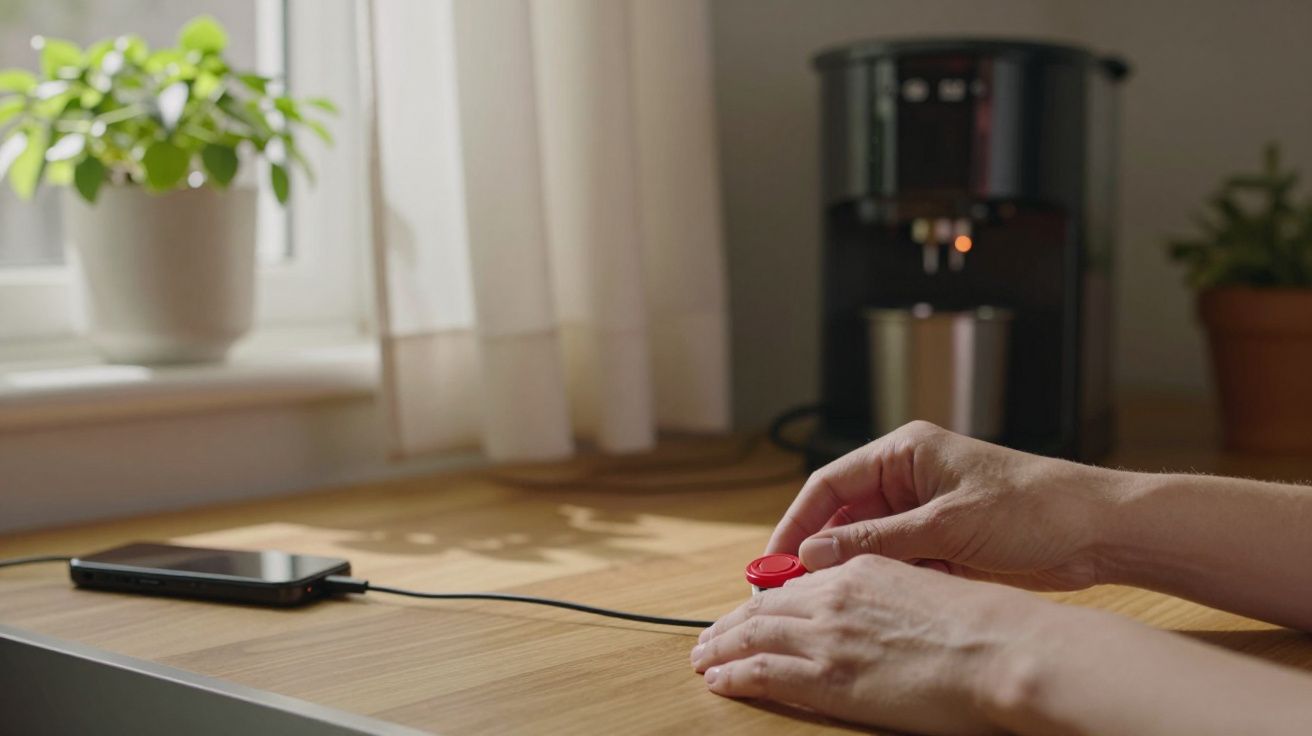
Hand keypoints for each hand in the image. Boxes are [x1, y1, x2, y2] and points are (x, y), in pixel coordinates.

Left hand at [691, 555, 1050, 734]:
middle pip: (765, 607)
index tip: (752, 612)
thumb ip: (891, 594)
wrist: (1001, 649)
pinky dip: (732, 674)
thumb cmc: (986, 626)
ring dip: (720, 646)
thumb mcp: (929, 589)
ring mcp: (827, 635)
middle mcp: (835, 596)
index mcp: (862, 570)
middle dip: (731, 623)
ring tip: (702, 658)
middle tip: (709, 636)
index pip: (798, 584)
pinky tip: (717, 680)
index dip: (768, 600)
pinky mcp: (826, 676)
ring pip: (752, 635)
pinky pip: (760, 671)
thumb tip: (880, 615)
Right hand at [769, 421, 1126, 591]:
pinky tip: (875, 607)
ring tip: (828, 606)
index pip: (830, 484)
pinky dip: (886, 585)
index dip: (796, 521)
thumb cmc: (1032, 506)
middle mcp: (908, 479)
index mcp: (904, 453)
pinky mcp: (943, 545)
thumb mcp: (947, 524)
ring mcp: (924, 514)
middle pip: (842, 518)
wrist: (1097, 531)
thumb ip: (878, 541)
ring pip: (868, 547)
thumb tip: (816, 554)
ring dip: (852, 574)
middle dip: (818, 554)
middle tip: (789, 592)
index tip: (773, 559)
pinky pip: (898, 566)